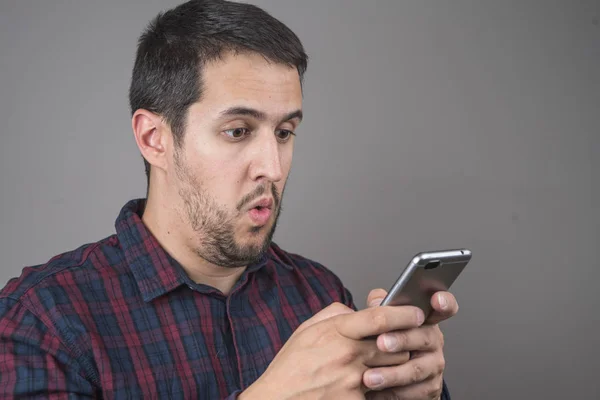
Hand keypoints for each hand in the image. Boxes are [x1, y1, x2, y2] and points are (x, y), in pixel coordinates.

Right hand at [239, 301, 425, 399]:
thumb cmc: (291, 366)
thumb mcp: (306, 330)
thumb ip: (335, 314)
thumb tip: (356, 310)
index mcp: (336, 331)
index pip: (380, 317)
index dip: (404, 313)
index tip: (417, 313)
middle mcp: (348, 354)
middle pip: (395, 344)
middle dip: (401, 343)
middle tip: (398, 343)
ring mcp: (353, 380)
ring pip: (393, 369)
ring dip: (393, 366)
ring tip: (380, 365)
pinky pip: (381, 392)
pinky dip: (379, 389)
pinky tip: (364, 386)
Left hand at [363, 289, 458, 399]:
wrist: (386, 377)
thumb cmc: (384, 343)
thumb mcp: (382, 322)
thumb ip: (381, 307)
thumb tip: (377, 299)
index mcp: (425, 321)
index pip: (443, 308)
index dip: (444, 302)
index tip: (436, 299)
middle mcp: (433, 342)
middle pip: (424, 337)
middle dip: (401, 340)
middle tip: (381, 342)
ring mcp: (433, 366)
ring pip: (416, 369)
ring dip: (392, 374)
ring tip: (370, 377)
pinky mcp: (429, 389)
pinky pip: (412, 392)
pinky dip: (392, 392)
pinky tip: (375, 392)